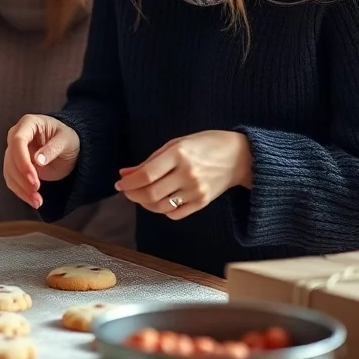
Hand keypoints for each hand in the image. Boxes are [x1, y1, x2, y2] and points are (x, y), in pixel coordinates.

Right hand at [3, 114, 79, 209]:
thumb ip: (52, 148)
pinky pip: (13, 180)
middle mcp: (16, 136)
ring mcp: (14, 152)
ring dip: (21, 189)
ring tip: (38, 201)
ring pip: (9, 172)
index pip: (17, 141)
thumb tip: (37, 160)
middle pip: (10, 159)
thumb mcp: (66, 141)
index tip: (33, 178)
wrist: (67, 147)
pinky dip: (22, 192)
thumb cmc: (67, 138)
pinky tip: (34, 201)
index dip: (22, 161)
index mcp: (28, 124)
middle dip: (22, 178)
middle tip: (37, 191)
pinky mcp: (16, 166)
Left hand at [114, 131, 252, 220]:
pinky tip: (159, 201)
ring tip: (141, 195)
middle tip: (126, 191)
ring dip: (145, 204)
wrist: (239, 156)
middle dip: (132, 195)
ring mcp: (196, 190)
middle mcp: (187, 173)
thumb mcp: (175, 144)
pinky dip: (162, 210)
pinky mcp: (203, 202)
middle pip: (150, 194)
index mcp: (179, 154)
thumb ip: (149, 161)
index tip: (119, 183)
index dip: (128, 182)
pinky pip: (175, 214)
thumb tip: (125, 174)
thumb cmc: (205, 145)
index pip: (146, 175)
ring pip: (160, 206)